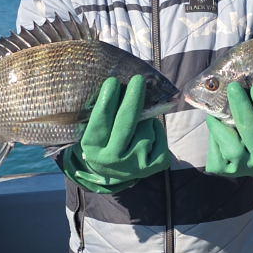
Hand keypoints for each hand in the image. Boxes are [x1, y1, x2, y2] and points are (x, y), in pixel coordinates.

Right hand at [63, 75, 169, 192]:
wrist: (114, 172)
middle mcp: (113, 159)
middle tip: (137, 80)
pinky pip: (160, 136)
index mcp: (93, 148)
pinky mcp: (154, 167)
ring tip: (137, 124)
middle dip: (133, 98)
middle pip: (126, 122)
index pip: (101, 119)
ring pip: (146, 127)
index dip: (108, 99)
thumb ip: (103, 114)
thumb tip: (123, 87)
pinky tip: (148, 133)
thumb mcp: (95, 132)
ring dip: (145, 119)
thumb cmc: (104, 142)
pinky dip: (156, 129)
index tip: (113, 81)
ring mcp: (135, 164)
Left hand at [205, 82, 252, 178]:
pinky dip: (214, 134)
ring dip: (222, 124)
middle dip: (242, 109)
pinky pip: (216, 151)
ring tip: (217, 110)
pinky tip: (216, 124)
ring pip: (232, 148)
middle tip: (234, 87)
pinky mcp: (225, 171)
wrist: (250, 157)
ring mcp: (245, 168)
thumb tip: (247, 79)